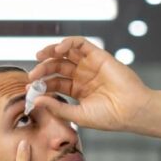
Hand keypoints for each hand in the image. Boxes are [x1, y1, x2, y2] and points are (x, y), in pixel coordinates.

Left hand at [27, 36, 160, 140]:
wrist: (131, 110)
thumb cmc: (108, 117)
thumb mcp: (77, 114)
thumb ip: (57, 107)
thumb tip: (36, 100)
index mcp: (77, 91)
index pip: (54, 83)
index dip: (41, 85)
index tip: (29, 88)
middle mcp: (82, 76)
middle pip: (57, 67)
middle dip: (43, 69)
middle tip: (32, 75)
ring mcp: (90, 65)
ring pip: (66, 53)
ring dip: (51, 52)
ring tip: (39, 57)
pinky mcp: (98, 55)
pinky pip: (80, 43)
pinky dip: (67, 43)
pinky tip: (57, 50)